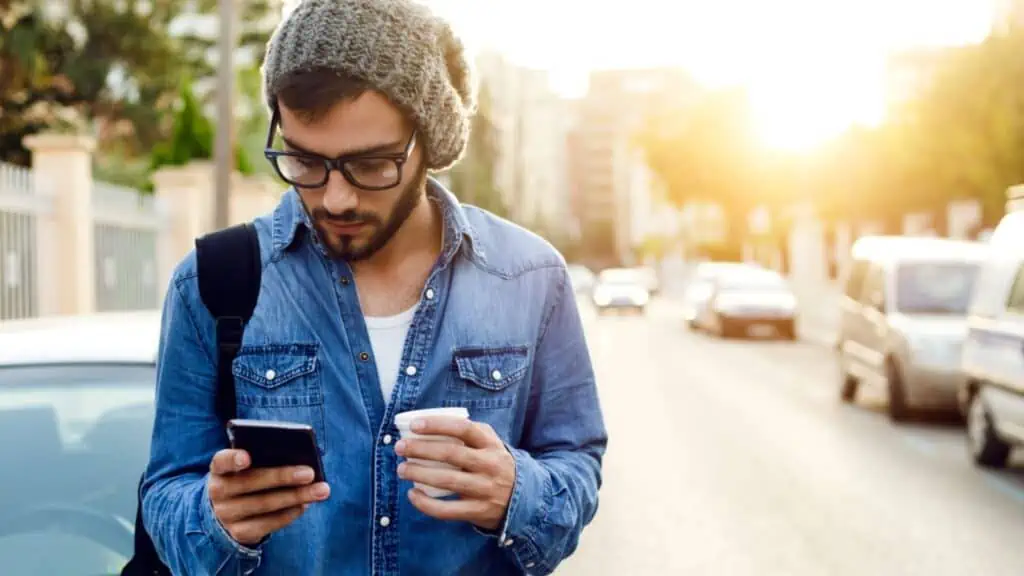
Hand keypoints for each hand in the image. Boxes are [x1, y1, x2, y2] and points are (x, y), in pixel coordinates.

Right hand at [207, 449, 329, 545]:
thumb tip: (299, 460)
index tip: (247, 457)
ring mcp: (226, 515)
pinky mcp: (239, 533)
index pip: (221, 461)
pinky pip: (267, 524)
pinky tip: (305, 505)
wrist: (228, 512)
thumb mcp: (248, 468)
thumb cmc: (247, 479)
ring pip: (264, 504)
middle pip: (251, 482)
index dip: (233, 459)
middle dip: (283, 477)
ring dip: (296, 496)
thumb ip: (265, 459)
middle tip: (310, 473)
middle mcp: (218, 492)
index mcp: (220, 469)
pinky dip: (289, 513)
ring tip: (321, 490)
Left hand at [395, 418, 514, 531]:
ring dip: (419, 473)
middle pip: (451, 453)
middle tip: (400, 447)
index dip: (437, 425)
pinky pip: (448, 509)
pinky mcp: (478, 511)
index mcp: (491, 445)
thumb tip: (434, 423)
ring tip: (401, 469)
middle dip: (421, 449)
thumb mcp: (492, 445)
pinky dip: (426, 504)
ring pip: (447, 480)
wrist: (522, 498)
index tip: (414, 425)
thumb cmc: (496, 465)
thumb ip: (471, 433)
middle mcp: (490, 465)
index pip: (464, 429)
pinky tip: (413, 495)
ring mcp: (484, 489)